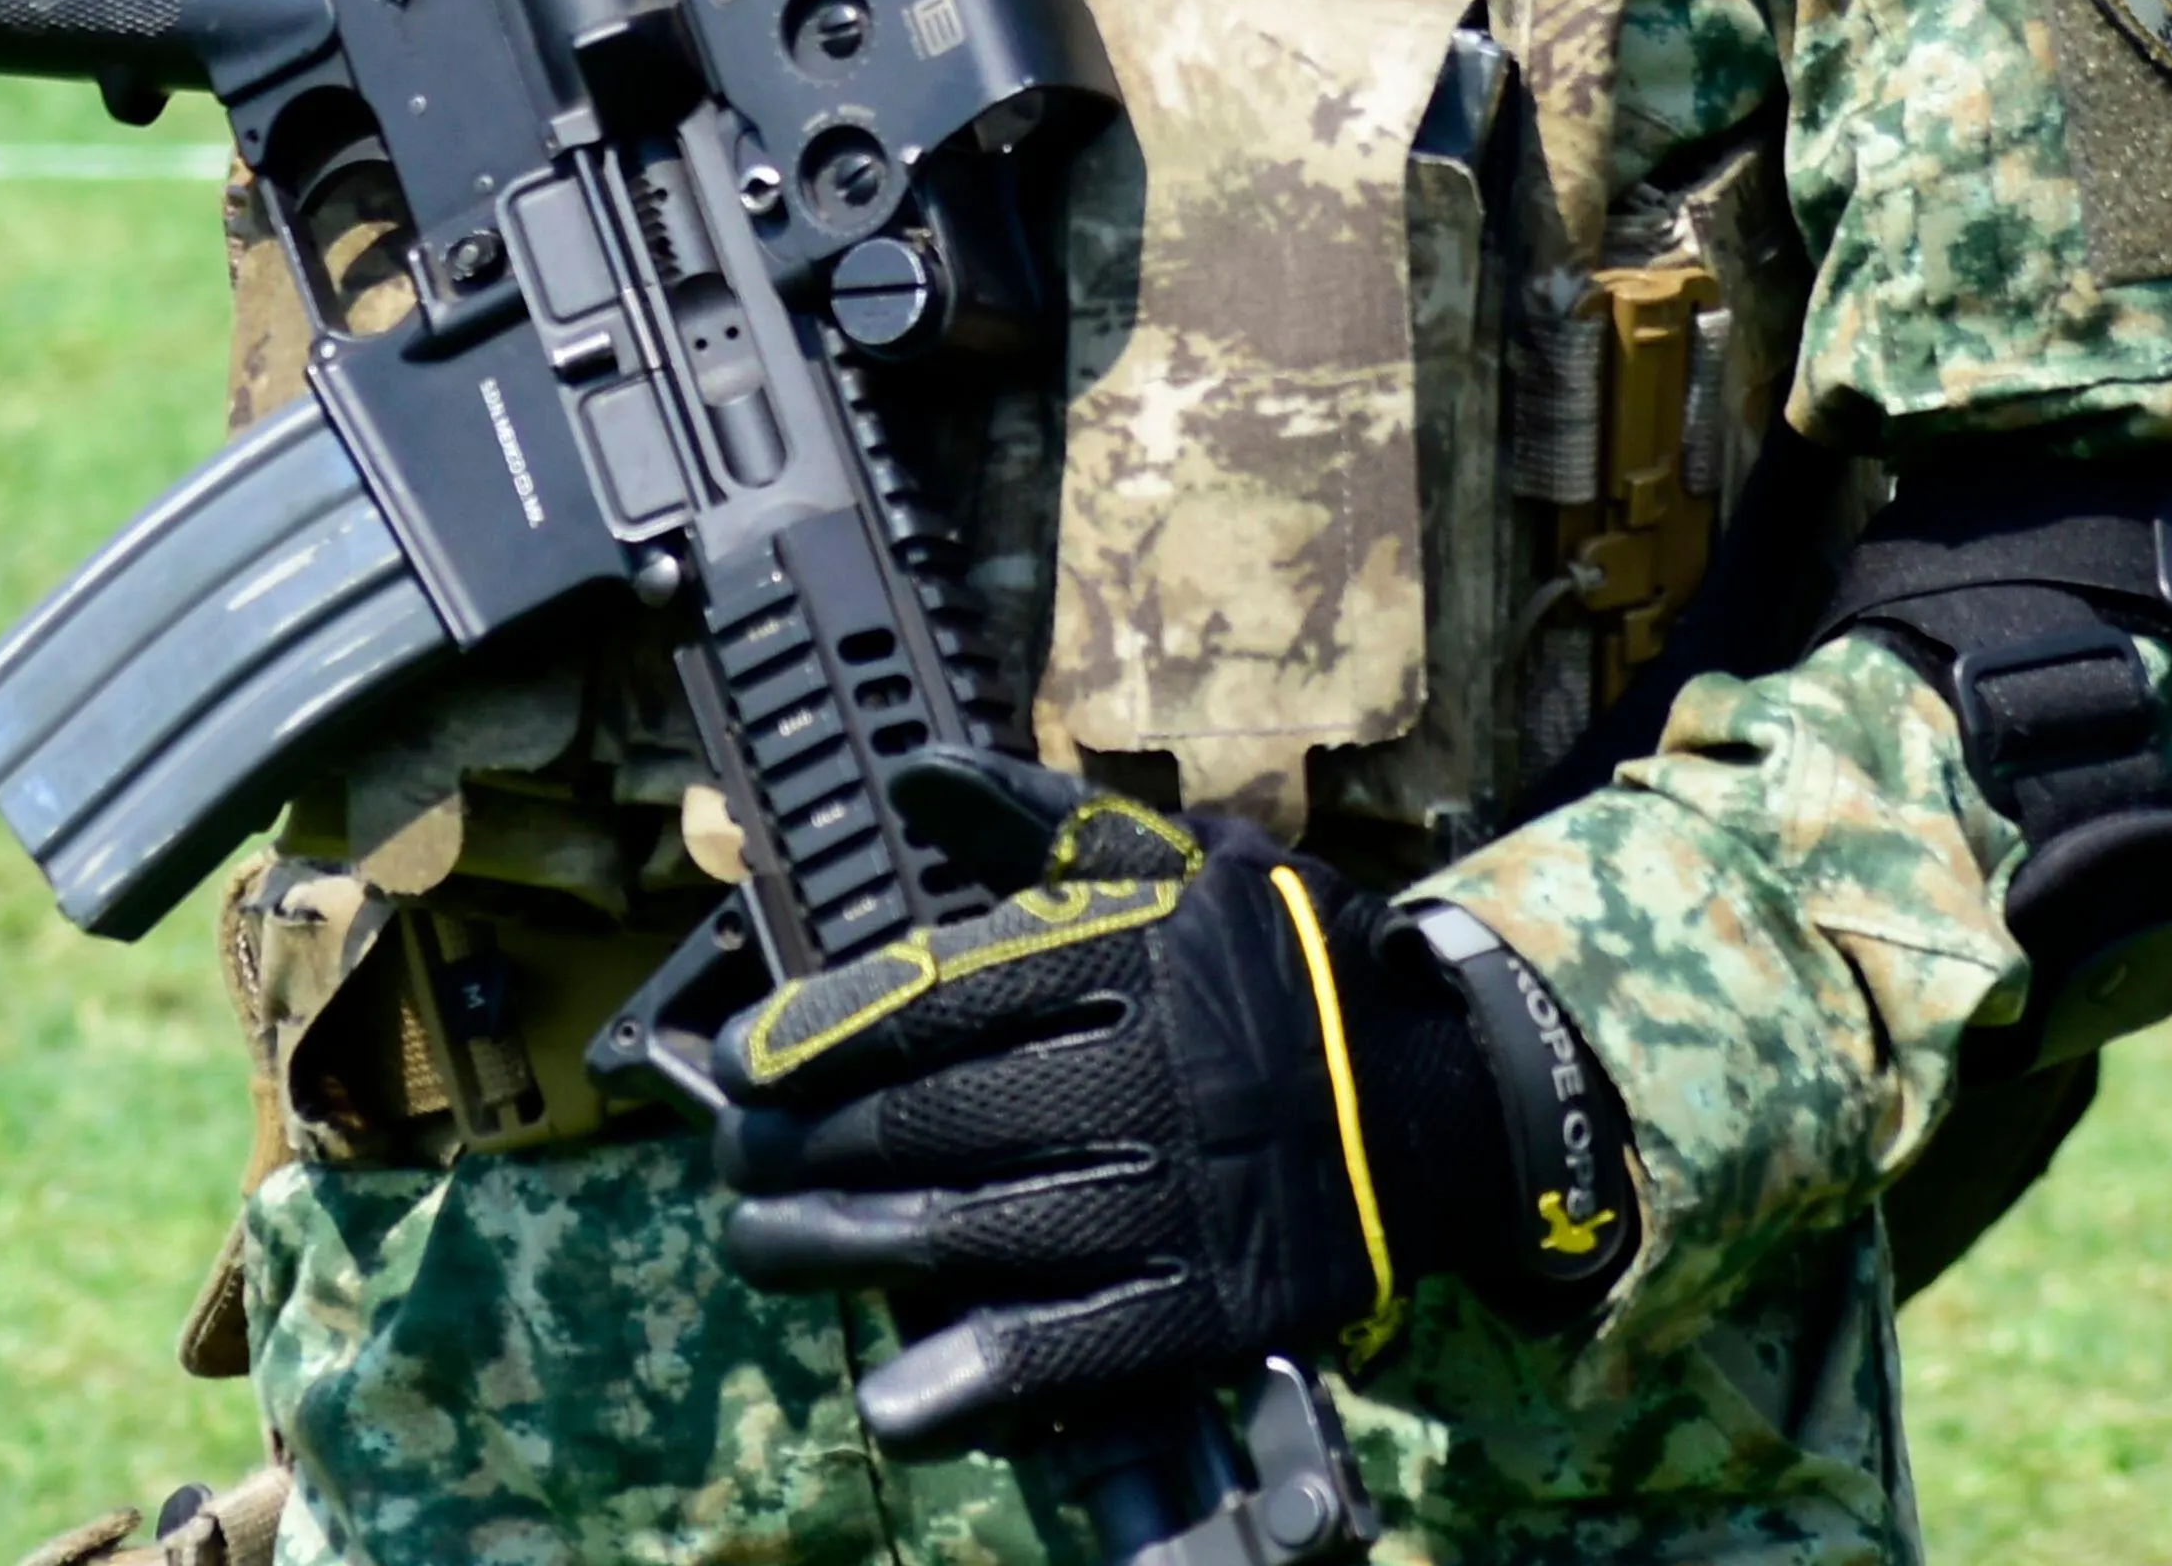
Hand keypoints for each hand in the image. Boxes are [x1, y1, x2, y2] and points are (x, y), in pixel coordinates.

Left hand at [708, 753, 1630, 1453]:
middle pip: (935, 1120)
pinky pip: (1075, 1349)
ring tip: (758, 1247)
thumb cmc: (1283, 970)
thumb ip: (1033, 822)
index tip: (743, 1062)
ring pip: (977, 1231)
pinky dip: (975, 1378)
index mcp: (1128, 959)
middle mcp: (1144, 1076)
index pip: (940, 997)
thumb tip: (911, 774)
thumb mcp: (1177, 863)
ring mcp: (1176, 1199)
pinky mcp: (1209, 1305)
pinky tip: (895, 1396)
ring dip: (846, 1250)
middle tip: (732, 1160)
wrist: (1440, 1104)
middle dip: (807, 1146)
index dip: (824, 1034)